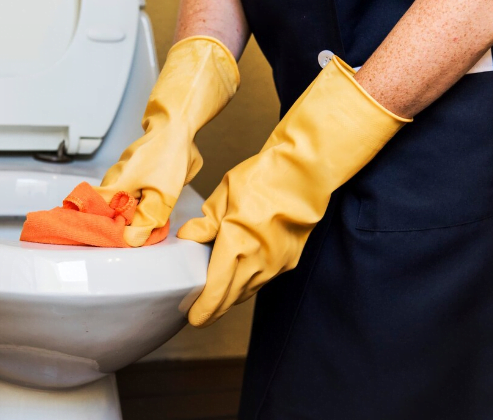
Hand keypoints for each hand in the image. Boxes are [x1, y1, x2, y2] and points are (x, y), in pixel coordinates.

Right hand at [96, 36, 238, 245]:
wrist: (176, 126)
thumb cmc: (168, 156)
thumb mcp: (163, 195)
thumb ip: (147, 220)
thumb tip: (131, 239)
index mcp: (115, 187)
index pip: (89, 212)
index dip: (92, 227)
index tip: (101, 240)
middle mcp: (113, 179)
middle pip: (104, 210)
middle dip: (114, 225)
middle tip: (127, 237)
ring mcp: (121, 173)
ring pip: (117, 202)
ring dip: (126, 214)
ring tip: (138, 225)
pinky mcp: (131, 170)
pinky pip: (127, 192)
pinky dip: (133, 203)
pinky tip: (145, 207)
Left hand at [179, 57, 409, 325]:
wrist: (304, 175)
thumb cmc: (263, 179)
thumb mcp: (224, 195)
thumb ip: (206, 222)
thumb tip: (189, 237)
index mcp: (236, 246)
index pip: (216, 289)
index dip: (203, 308)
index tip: (194, 317)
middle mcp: (257, 262)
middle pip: (232, 298)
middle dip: (215, 310)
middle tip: (201, 316)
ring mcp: (276, 264)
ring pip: (249, 291)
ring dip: (232, 297)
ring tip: (217, 299)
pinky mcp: (289, 260)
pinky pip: (264, 280)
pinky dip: (249, 284)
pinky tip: (240, 279)